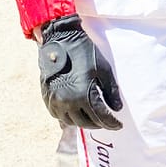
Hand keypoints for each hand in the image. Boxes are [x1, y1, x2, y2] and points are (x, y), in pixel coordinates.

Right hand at [37, 15, 122, 130]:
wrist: (60, 41)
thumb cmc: (85, 53)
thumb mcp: (104, 70)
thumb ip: (111, 91)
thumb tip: (117, 109)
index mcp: (83, 95)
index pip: (101, 117)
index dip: (112, 123)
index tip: (118, 125)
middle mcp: (68, 102)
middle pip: (86, 123)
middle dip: (98, 124)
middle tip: (106, 122)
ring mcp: (55, 102)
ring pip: (71, 122)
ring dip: (83, 122)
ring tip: (92, 119)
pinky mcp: (47, 98)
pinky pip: (58, 116)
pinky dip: (68, 118)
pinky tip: (75, 114)